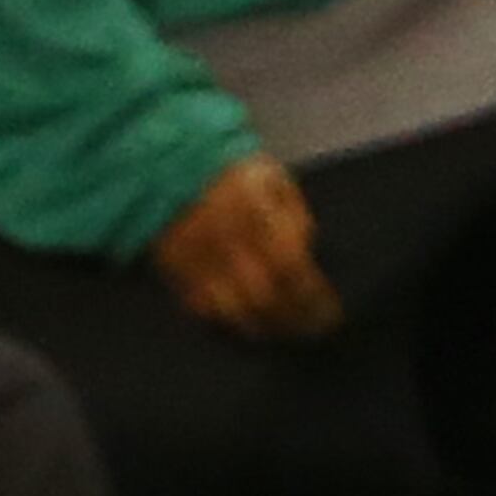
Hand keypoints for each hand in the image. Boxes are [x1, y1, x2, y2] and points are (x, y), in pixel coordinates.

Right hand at [152, 154, 341, 341]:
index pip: (293, 272)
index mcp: (259, 221)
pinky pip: (199, 305)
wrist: (165, 163)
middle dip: (290, 321)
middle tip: (308, 332)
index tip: (330, 317)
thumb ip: (293, 216)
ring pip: (231, 311)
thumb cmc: (228, 171)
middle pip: (265, 300)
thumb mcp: (273, 180)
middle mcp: (230, 248)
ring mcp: (199, 263)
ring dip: (258, 327)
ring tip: (276, 332)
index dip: (312, 300)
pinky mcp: (174, 270)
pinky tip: (238, 322)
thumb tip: (304, 250)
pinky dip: (222, 320)